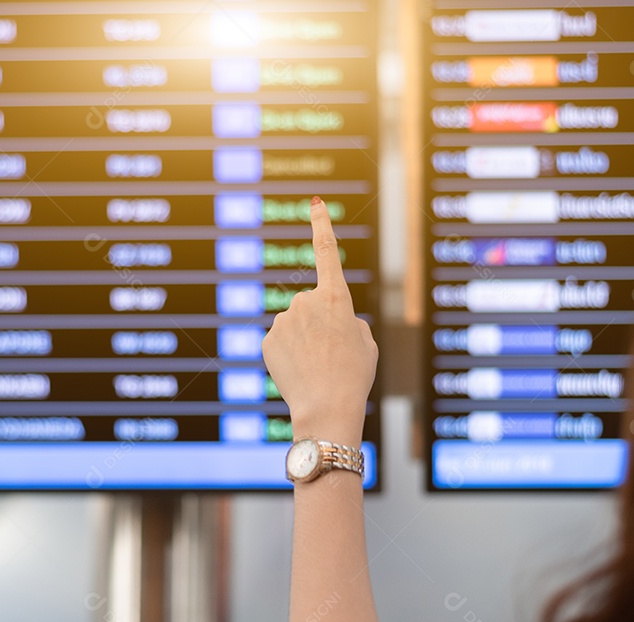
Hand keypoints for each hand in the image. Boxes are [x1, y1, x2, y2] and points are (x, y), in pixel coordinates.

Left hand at [261, 197, 377, 445]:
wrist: (327, 407)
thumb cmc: (353, 376)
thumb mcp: (366, 344)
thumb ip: (348, 321)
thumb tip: (329, 320)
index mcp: (336, 297)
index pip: (327, 252)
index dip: (322, 225)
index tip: (316, 203)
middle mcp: (306, 301)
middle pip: (312, 306)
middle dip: (319, 324)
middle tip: (331, 353)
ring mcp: (284, 319)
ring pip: (295, 325)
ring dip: (304, 341)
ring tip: (316, 366)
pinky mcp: (268, 338)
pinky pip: (280, 341)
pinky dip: (288, 354)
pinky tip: (299, 371)